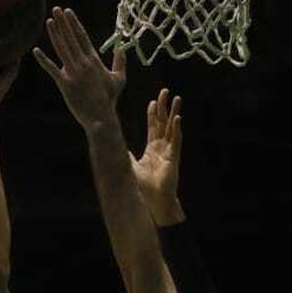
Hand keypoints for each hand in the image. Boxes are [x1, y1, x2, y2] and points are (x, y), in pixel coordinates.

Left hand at [33, 7, 125, 131]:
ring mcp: (73, 73)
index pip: (83, 37)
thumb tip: (123, 49)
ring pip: (62, 49)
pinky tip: (36, 50)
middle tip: (56, 9)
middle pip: (71, 38)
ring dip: (55, 34)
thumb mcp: (119, 79)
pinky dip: (44, 60)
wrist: (101, 117)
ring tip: (49, 21)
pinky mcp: (65, 84)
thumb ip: (120, 63)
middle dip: (64, 23)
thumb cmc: (109, 99)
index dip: (74, 23)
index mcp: (94, 60)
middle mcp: (83, 63)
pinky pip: (52, 69)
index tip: (68, 12)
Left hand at [130, 88, 183, 224]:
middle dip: (164, 107)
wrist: (153, 201)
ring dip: (174, 113)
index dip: (153, 114)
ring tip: (177, 98)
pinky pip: (176, 140)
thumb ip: (124, 154)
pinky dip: (177, 129)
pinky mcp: (174, 158)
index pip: (153, 127)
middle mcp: (162, 148)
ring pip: (173, 127)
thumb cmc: (143, 187)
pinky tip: (178, 118)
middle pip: (163, 123)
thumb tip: (113, 144)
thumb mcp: (130, 166)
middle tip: (165, 91)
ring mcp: (170, 151)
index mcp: (152, 149)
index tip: (152, 101)